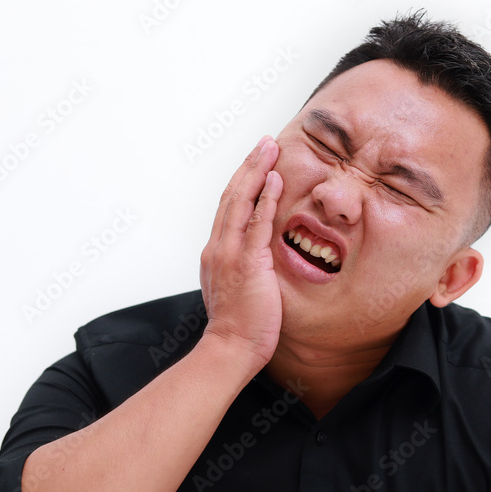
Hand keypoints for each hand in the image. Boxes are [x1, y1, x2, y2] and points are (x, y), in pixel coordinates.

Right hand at [199, 136, 283, 372]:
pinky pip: (257, 222)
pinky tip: (275, 179)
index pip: (227, 208)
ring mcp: (230, 253)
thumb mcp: (237, 289)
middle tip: (264, 143)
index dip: (242, 182)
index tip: (256, 163)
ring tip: (270, 148)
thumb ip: (243, 268)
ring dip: (257, 171)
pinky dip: (265, 198)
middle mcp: (218, 247)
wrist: (230, 348)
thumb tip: (259, 260)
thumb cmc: (238, 327)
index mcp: (215, 253)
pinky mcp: (248, 262)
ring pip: (241, 201)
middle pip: (231, 195)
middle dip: (249, 166)